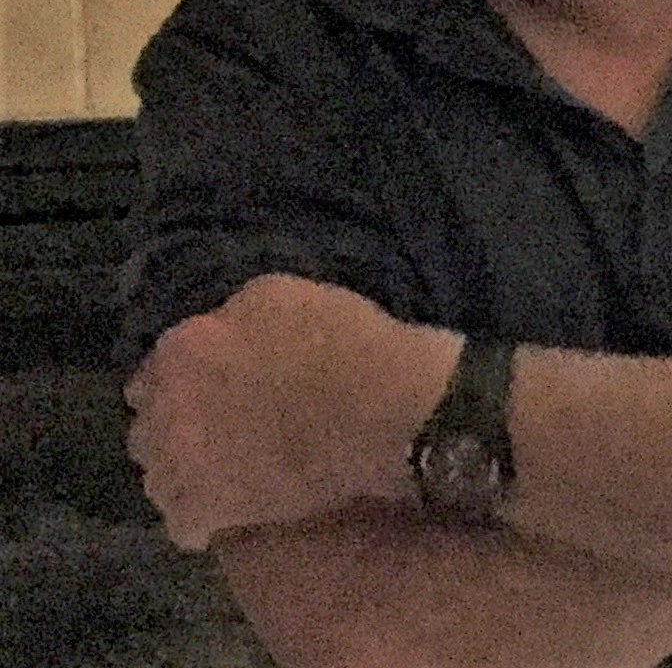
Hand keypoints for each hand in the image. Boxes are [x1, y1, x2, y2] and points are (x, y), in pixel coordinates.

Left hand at [125, 275, 455, 549]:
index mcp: (182, 350)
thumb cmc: (338, 340)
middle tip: (216, 428)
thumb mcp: (278, 295)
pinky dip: (202, 518)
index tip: (207, 386)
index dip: (181, 381)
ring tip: (222, 472)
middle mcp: (167, 409)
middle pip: (146, 428)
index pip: (150, 374)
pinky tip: (230, 509)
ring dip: (182, 473)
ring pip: (157, 478)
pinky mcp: (209, 513)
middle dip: (173, 427)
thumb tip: (219, 336)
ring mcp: (183, 465)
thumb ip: (231, 319)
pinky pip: (183, 524)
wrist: (377, 409)